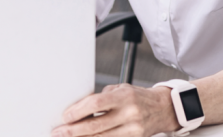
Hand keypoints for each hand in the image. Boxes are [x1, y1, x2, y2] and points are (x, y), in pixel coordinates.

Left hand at [51, 84, 178, 136]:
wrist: (163, 109)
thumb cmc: (138, 97)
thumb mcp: (120, 89)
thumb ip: (102, 98)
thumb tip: (78, 108)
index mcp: (124, 96)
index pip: (96, 104)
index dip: (78, 111)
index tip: (65, 116)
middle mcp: (129, 113)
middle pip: (96, 125)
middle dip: (74, 131)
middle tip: (59, 132)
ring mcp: (133, 129)